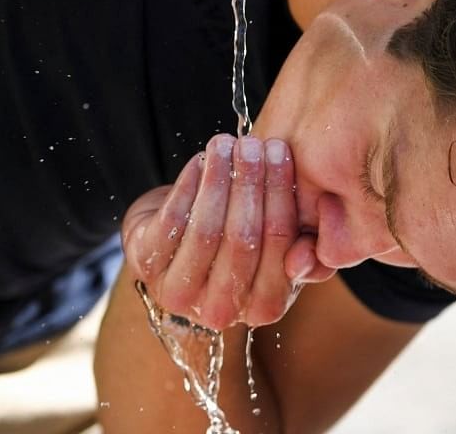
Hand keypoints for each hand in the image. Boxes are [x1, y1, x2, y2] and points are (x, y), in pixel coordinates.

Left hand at [121, 134, 331, 329]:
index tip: (281, 154)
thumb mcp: (279, 248)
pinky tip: (200, 161)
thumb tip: (309, 251)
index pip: (279, 248)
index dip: (281, 197)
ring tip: (225, 144)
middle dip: (251, 184)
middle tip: (254, 145)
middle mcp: (222, 311)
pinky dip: (187, 187)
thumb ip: (306, 248)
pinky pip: (172, 222)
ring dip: (219, 181)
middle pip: (243, 239)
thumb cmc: (239, 242)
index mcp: (264, 308)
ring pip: (207, 231)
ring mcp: (180, 295)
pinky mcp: (147, 269)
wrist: (178, 242)